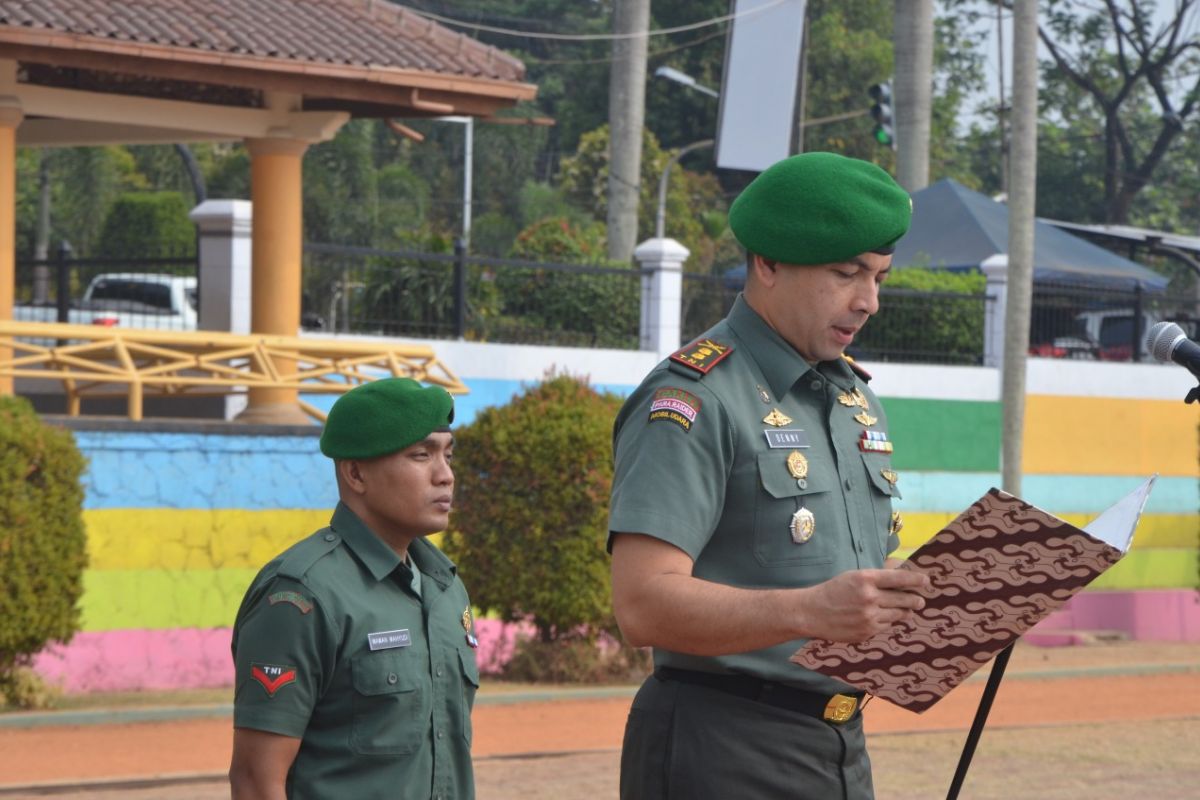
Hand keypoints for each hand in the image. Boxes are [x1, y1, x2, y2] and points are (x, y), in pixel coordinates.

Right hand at [801, 569, 930, 642]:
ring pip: (899, 614)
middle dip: (916, 599)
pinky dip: (889, 622)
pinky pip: (887, 626)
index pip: (899, 578)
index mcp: (865, 579)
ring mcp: (869, 617)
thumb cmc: (832, 591)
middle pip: (904, 598)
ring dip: (905, 611)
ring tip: (908, 609)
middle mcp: (869, 598)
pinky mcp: (867, 632)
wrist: (811, 613)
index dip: (917, 579)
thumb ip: (876, 576)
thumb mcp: (852, 576)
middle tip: (920, 600)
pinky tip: (884, 618)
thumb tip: (899, 570)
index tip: (926, 581)